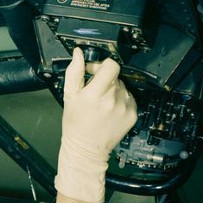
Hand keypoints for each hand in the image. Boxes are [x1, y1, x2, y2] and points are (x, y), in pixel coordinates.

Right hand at [55, 48, 137, 202]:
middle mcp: (113, 100)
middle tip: (95, 93)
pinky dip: (120, 100)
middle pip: (115, 76)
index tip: (94, 72)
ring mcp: (125, 107)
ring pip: (123, 86)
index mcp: (95, 94)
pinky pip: (129, 98)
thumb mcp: (70, 97)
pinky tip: (110, 111)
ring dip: (113, 90)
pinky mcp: (133, 114)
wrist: (86, 149)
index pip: (111, 66)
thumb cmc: (76, 124)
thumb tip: (79, 54)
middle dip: (105, 80)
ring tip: (102, 105)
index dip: (101, 66)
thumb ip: (75, 72)